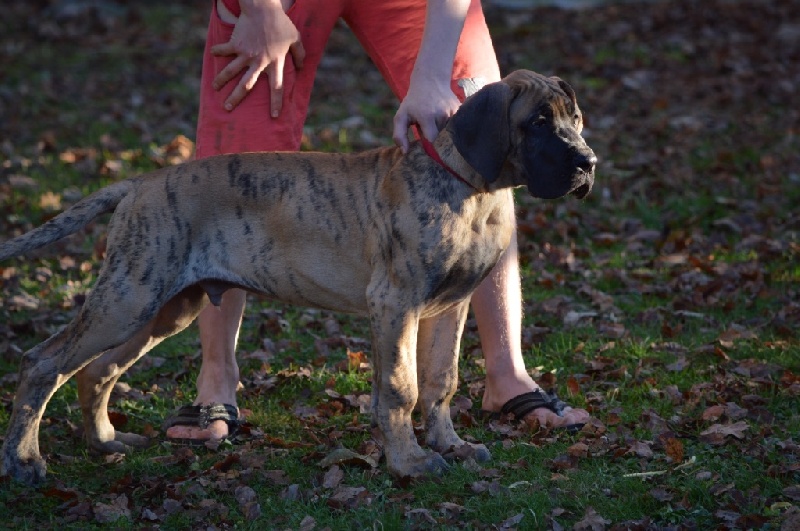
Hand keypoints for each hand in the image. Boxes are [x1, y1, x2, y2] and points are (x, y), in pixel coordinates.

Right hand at [210, 0, 304, 115]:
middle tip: (228, 108)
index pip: (277, 88)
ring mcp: (245, 54)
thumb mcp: (295, 38)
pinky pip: (225, 50)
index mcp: (275, 63)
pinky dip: (218, 51)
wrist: (263, 9)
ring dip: (221, 80)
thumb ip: (299, 54)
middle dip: (236, 98)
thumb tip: (302, 67)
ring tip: (215, 88)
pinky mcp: (236, 44)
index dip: (276, 103)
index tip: (274, 116)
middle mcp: (259, 62)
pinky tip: (213, 53)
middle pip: (247, 85)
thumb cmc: (281, 23)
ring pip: (231, 71)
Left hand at [393, 75, 460, 152]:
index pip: (431, 141)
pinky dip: (449, 126)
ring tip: (435, 122)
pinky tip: (443, 118)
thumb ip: (399, 135)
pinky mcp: (460, 110)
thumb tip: (405, 152)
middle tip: (428, 129)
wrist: (431, 80)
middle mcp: (442, 114)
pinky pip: (455, 126)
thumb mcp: (401, 116)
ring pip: (448, 132)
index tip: (423, 143)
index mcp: (427, 116)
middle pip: (441, 138)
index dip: (428, 145)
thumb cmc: (413, 101)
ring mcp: (453, 111)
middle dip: (435, 138)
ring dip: (442, 132)